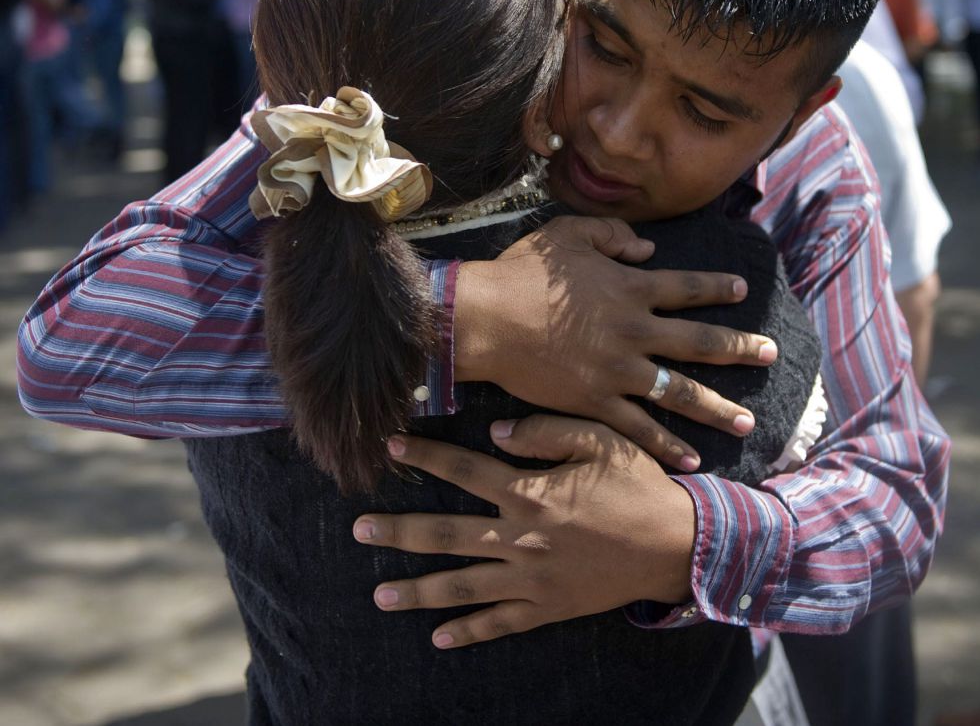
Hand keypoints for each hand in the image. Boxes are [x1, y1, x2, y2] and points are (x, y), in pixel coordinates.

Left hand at [353, 415, 695, 648]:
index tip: (390, 445)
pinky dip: (467, 631)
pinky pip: (499, 623)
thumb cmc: (638, 485)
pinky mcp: (548, 607)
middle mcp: (519, 538)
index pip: (462, 469)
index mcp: (528, 491)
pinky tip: (437, 636)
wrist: (677, 545)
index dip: (425, 455)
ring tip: (378, 596)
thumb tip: (495, 430)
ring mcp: (530, 578)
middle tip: (358, 531)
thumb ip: (543, 431)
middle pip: (445, 534)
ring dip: (417, 590)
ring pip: (461, 585)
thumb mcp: (598, 440)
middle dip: (398, 532)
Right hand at [454, 215, 773, 469]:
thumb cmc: (522, 272)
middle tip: (770, 353)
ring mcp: (618, 371)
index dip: (717, 287)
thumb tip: (646, 249)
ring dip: (717, 408)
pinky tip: (691, 459)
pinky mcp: (595, 402)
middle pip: (699, 342)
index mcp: (630, 288)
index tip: (742, 289)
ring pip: (680, 392)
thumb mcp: (567, 234)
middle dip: (739, 348)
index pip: (687, 287)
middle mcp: (635, 331)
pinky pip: (639, 428)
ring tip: (747, 422)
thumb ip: (612, 236)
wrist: (486, 319)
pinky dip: (666, 445)